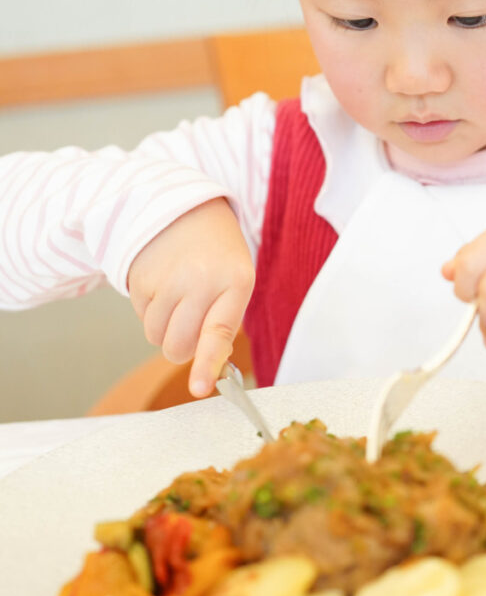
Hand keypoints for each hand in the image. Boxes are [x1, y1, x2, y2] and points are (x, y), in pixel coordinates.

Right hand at [127, 198, 254, 397]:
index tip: (199, 388)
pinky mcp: (140, 278)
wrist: (182, 207)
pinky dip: (151, 310)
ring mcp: (167, 279)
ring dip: (164, 328)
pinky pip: (141, 318)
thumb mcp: (235, 279)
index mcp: (235, 281)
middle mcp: (200, 280)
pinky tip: (163, 284)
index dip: (206, 364)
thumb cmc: (217, 253)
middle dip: (182, 347)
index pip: (218, 331)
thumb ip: (224, 322)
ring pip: (156, 337)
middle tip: (191, 323)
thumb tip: (208, 369)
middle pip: (178, 345)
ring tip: (179, 296)